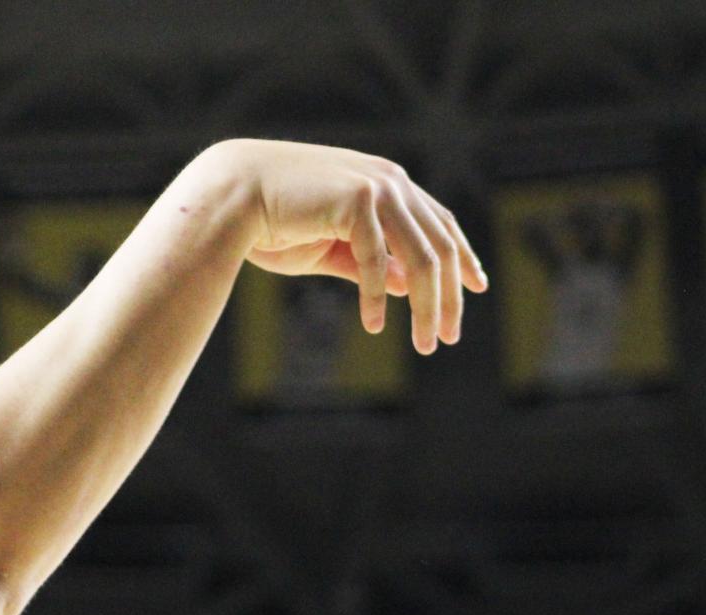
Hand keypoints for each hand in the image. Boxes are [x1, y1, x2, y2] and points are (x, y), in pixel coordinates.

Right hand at [206, 138, 488, 354]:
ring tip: (424, 342)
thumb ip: (372, 264)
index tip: (476, 287)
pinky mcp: (355, 201)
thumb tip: (412, 286)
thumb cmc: (274, 222)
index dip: (463, 257)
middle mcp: (390, 181)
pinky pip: (376, 260)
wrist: (229, 198)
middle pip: (439, 246)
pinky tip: (373, 326)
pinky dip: (377, 297)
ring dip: (427, 305)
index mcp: (388, 185)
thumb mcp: (332, 250)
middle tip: (447, 337)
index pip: (440, 224)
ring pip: (420, 256)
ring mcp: (376, 187)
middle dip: (449, 295)